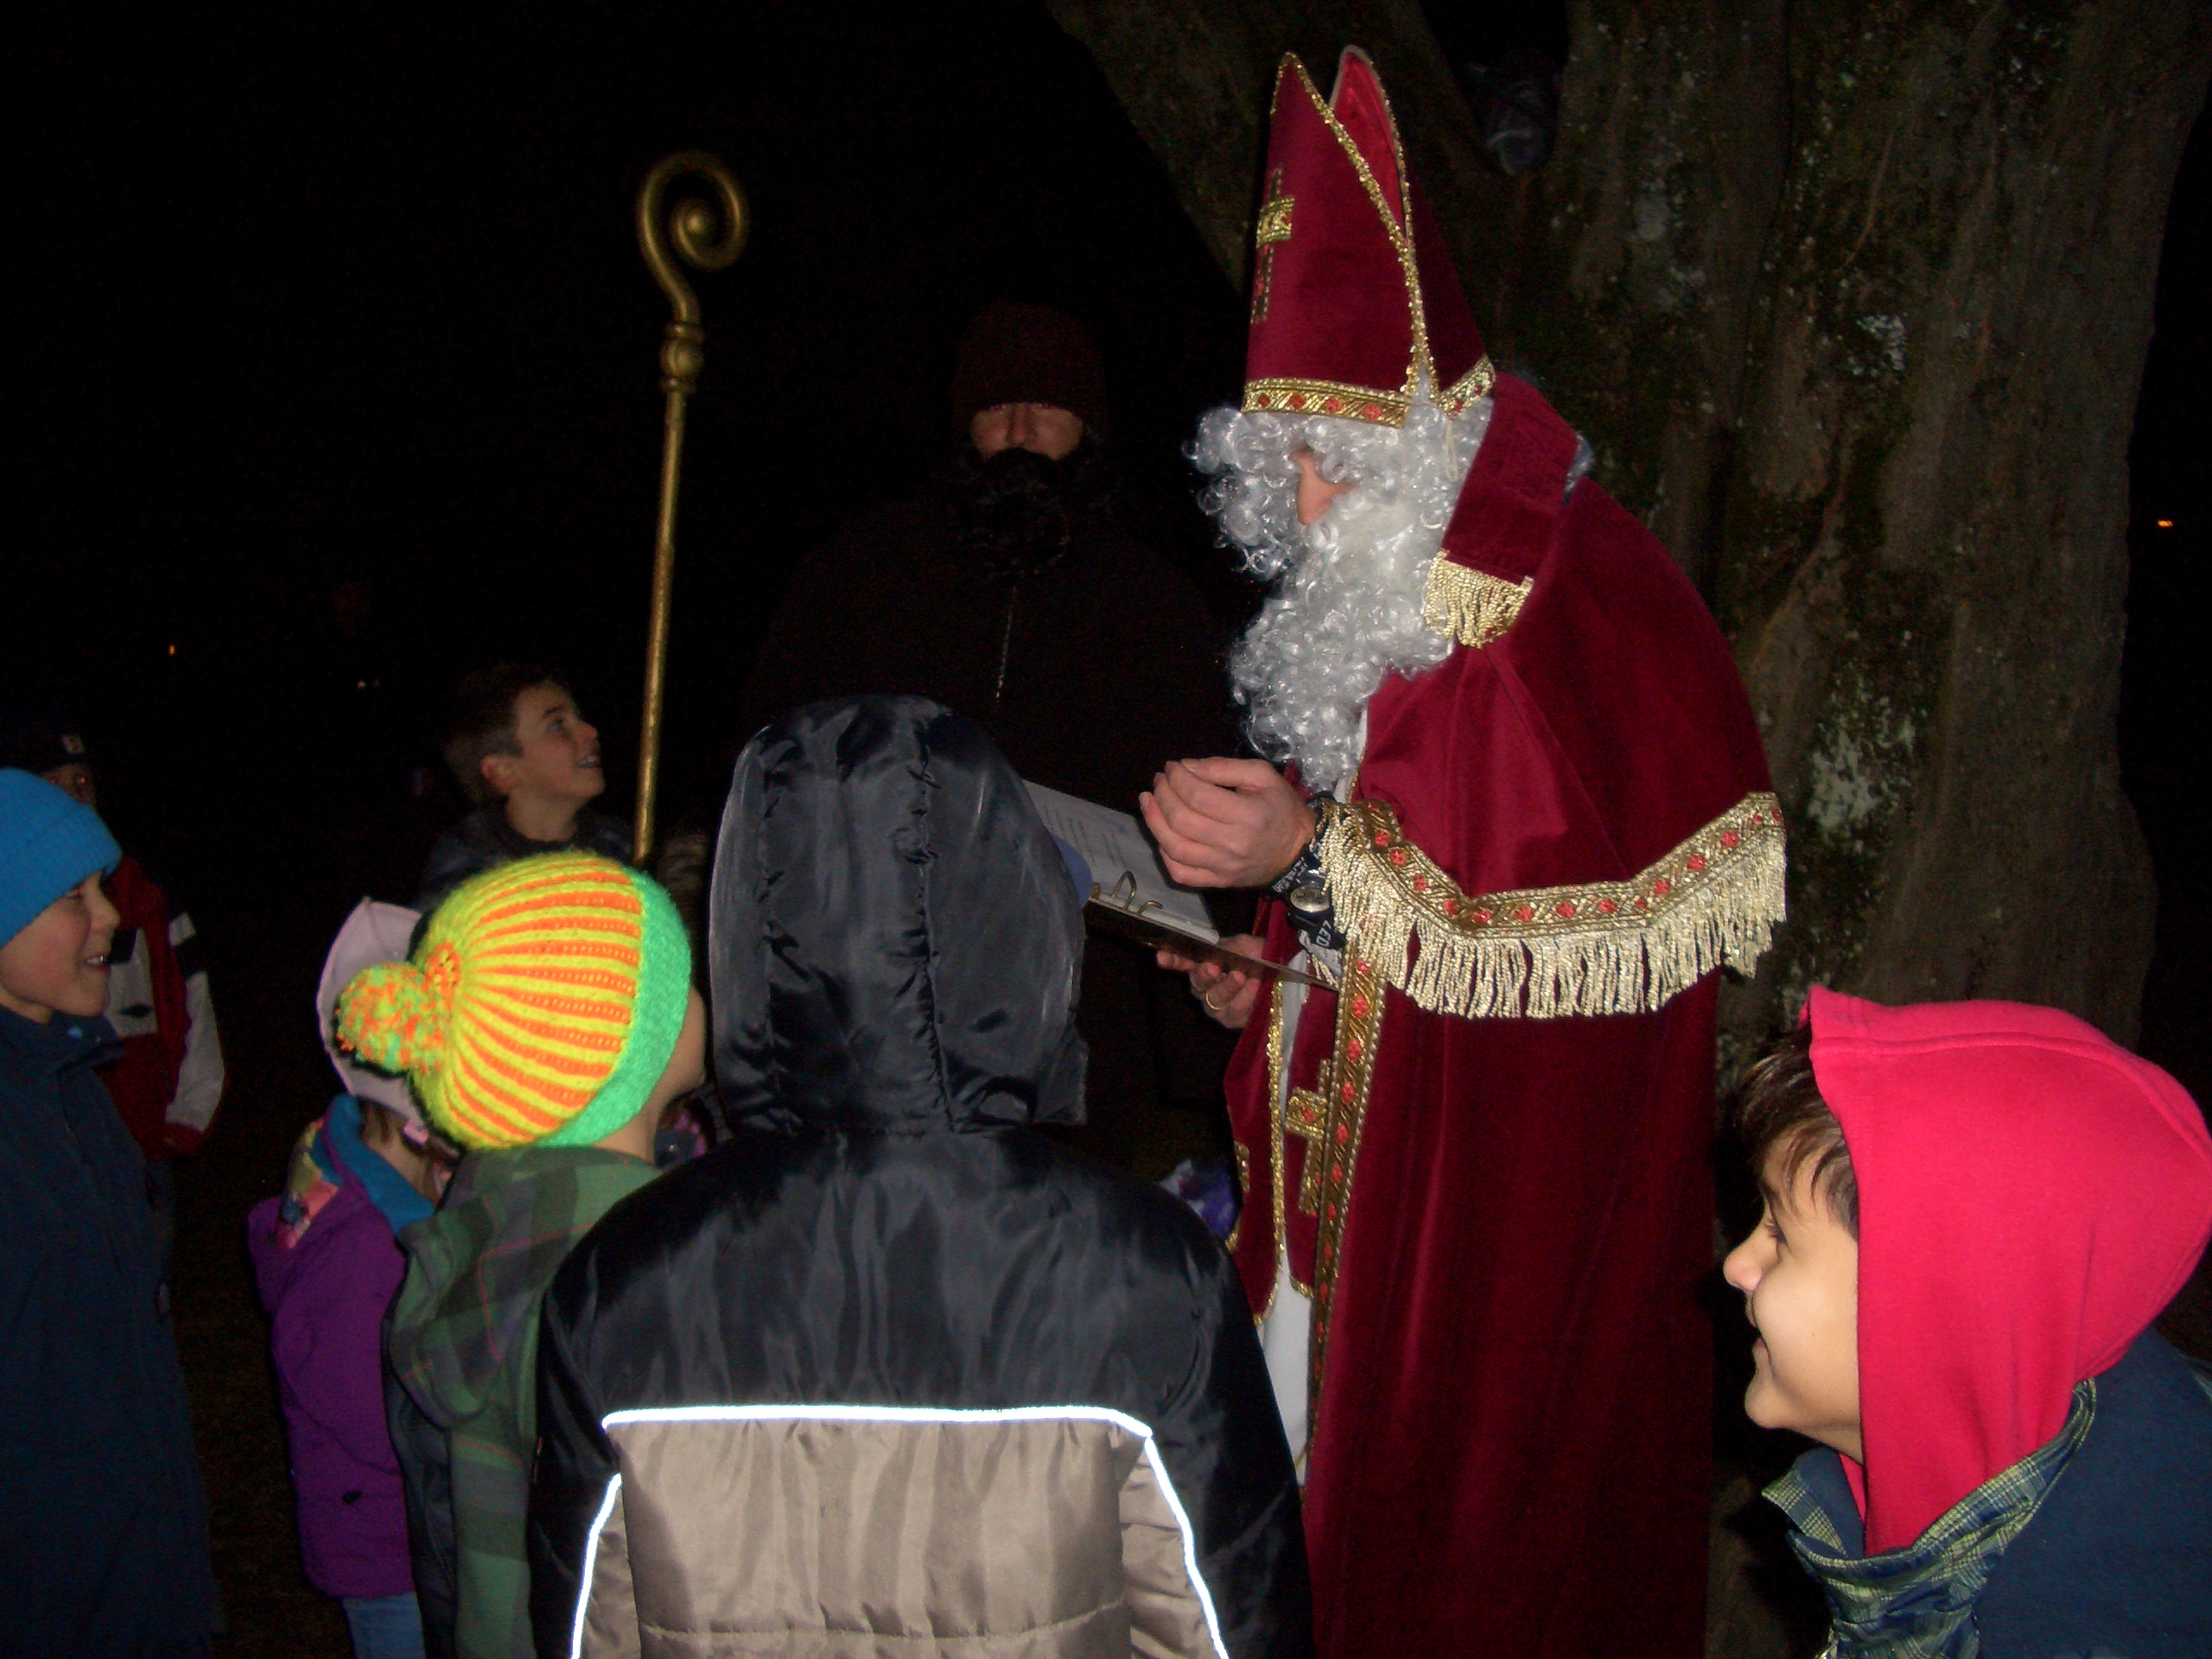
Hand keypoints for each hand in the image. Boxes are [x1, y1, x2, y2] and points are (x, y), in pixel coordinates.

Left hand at [1139, 758, 1315, 888]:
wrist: (1299, 852)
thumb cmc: (1282, 809)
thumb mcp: (1263, 776)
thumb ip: (1224, 767)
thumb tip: (1186, 767)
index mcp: (1247, 815)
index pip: (1198, 796)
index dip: (1177, 778)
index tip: (1172, 767)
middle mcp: (1232, 845)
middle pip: (1181, 820)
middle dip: (1163, 794)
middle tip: (1160, 780)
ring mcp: (1222, 868)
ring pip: (1174, 847)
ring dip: (1154, 821)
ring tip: (1148, 800)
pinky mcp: (1217, 882)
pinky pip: (1181, 873)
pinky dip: (1164, 853)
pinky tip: (1162, 834)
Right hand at [1158, 934, 1267, 1029]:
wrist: (1285, 976)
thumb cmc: (1259, 957)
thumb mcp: (1246, 945)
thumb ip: (1230, 946)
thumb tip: (1218, 952)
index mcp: (1204, 965)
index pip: (1183, 962)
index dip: (1172, 960)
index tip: (1162, 957)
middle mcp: (1206, 988)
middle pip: (1198, 983)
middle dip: (1205, 975)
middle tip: (1213, 967)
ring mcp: (1217, 1006)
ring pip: (1215, 999)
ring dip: (1229, 986)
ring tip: (1242, 975)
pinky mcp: (1232, 1020)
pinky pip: (1235, 1011)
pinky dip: (1245, 997)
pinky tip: (1255, 987)